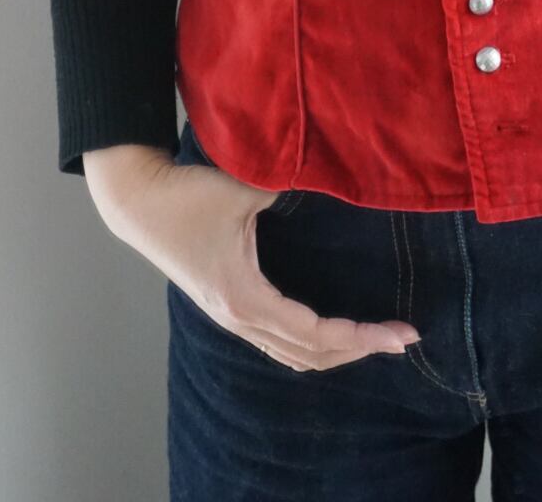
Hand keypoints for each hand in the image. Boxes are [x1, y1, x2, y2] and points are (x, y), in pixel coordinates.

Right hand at [83, 143, 419, 372]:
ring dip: (335, 351)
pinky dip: (309, 344)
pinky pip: (276, 340)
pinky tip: (330, 332)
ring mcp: (230, 316)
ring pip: (291, 353)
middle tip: (403, 339)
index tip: (400, 334)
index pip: (315, 333)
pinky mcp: (226, 305)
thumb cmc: (188, 195)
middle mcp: (239, 318)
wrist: (138, 201)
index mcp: (245, 298)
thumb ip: (289, 192)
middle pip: (309, 354)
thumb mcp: (244, 190)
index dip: (361, 336)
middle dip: (359, 348)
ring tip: (374, 340)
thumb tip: (331, 188)